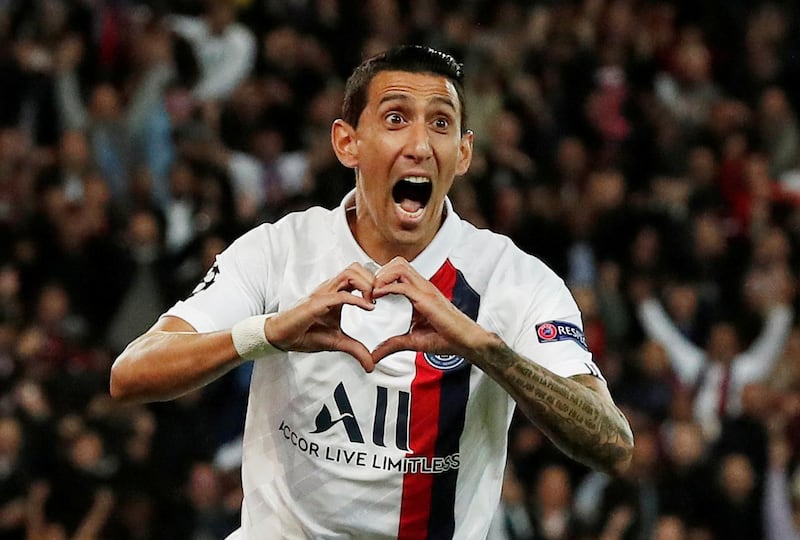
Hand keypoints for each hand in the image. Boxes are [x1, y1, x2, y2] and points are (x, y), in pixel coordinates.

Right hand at [265, 263, 375, 370]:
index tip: (384, 298)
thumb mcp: (338, 342)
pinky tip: (368, 308)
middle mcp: (330, 289)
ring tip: (373, 301)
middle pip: (356, 268)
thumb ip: (356, 350)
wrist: (282, 338)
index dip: (374, 282)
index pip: (358, 275)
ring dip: (366, 284)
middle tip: (380, 297)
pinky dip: (357, 299)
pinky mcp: (317, 303)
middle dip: (373, 279)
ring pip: (349, 273)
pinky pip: (341, 295)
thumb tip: (371, 366)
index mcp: (336, 293)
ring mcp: (323, 293)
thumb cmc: (306, 334)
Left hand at [370, 257, 490, 362]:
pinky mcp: (427, 299)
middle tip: (369, 291)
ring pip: (399, 267)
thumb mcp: (412, 341)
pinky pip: (403, 286)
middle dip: (379, 273)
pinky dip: (387, 288)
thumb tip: (374, 355)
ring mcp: (425, 290)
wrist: (467, 342)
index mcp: (420, 292)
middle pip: (397, 263)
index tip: (369, 294)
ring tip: (373, 293)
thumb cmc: (447, 338)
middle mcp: (423, 287)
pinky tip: (378, 297)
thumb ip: (392, 344)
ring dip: (382, 277)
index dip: (381, 277)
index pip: (397, 271)